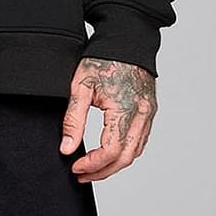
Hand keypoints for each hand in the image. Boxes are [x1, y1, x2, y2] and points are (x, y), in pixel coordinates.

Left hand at [58, 56, 156, 181]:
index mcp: (124, 109)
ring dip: (114, 165)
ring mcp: (148, 113)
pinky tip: (108, 153)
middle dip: (102, 171)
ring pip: (135, 152)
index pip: (110, 151)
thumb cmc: (102, 59)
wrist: (127, 39)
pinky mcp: (149, 111)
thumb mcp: (80, 87)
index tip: (74, 166)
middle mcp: (141, 114)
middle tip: (81, 175)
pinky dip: (125, 152)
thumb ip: (73, 120)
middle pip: (126, 158)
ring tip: (92, 168)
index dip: (92, 164)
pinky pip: (140, 140)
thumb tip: (66, 149)